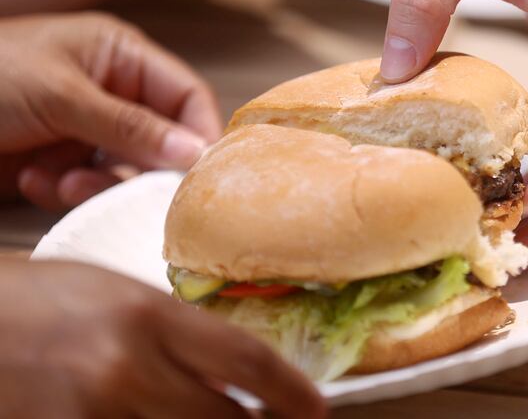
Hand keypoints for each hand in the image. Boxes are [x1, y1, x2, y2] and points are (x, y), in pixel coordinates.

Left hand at [0, 12, 221, 210]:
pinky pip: (89, 184)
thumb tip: (196, 154)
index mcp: (121, 56)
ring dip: (97, 184)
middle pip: (161, 140)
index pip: (186, 96)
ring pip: (126, 169)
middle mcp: (113, 91)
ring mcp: (87, 127)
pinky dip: (64, 188)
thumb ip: (132, 126)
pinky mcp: (61, 157)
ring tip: (61, 182)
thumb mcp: (61, 95)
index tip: (201, 176)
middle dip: (139, 168)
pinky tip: (31, 180)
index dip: (200, 134)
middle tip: (126, 191)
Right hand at [0, 261, 325, 417]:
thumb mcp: (116, 295)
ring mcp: (95, 414)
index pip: (246, 359)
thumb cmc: (38, 298)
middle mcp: (126, 370)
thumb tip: (231, 371)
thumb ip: (175, 331)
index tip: (317, 407)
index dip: (291, 390)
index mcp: (145, 316)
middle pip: (227, 418)